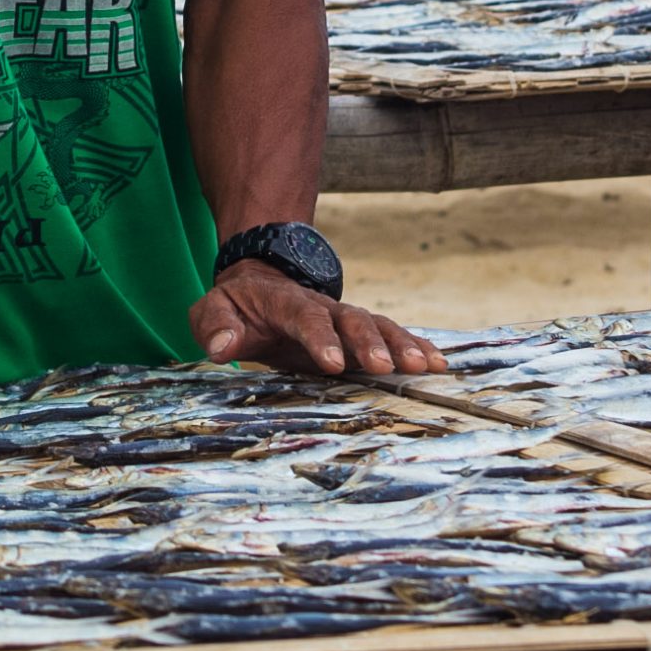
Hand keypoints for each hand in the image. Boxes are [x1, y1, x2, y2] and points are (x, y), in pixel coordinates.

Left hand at [190, 261, 444, 376]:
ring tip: (427, 366)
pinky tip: (438, 363)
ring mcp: (344, 319)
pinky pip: (390, 336)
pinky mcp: (357, 334)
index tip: (333, 364)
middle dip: (371, 343)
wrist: (262, 282)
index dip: (320, 339)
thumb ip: (213, 325)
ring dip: (403, 344)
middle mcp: (323, 307)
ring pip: (379, 326)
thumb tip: (221, 345)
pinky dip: (415, 346)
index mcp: (286, 303)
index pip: (306, 318)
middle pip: (353, 320)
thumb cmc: (237, 306)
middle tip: (386, 367)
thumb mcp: (212, 310)